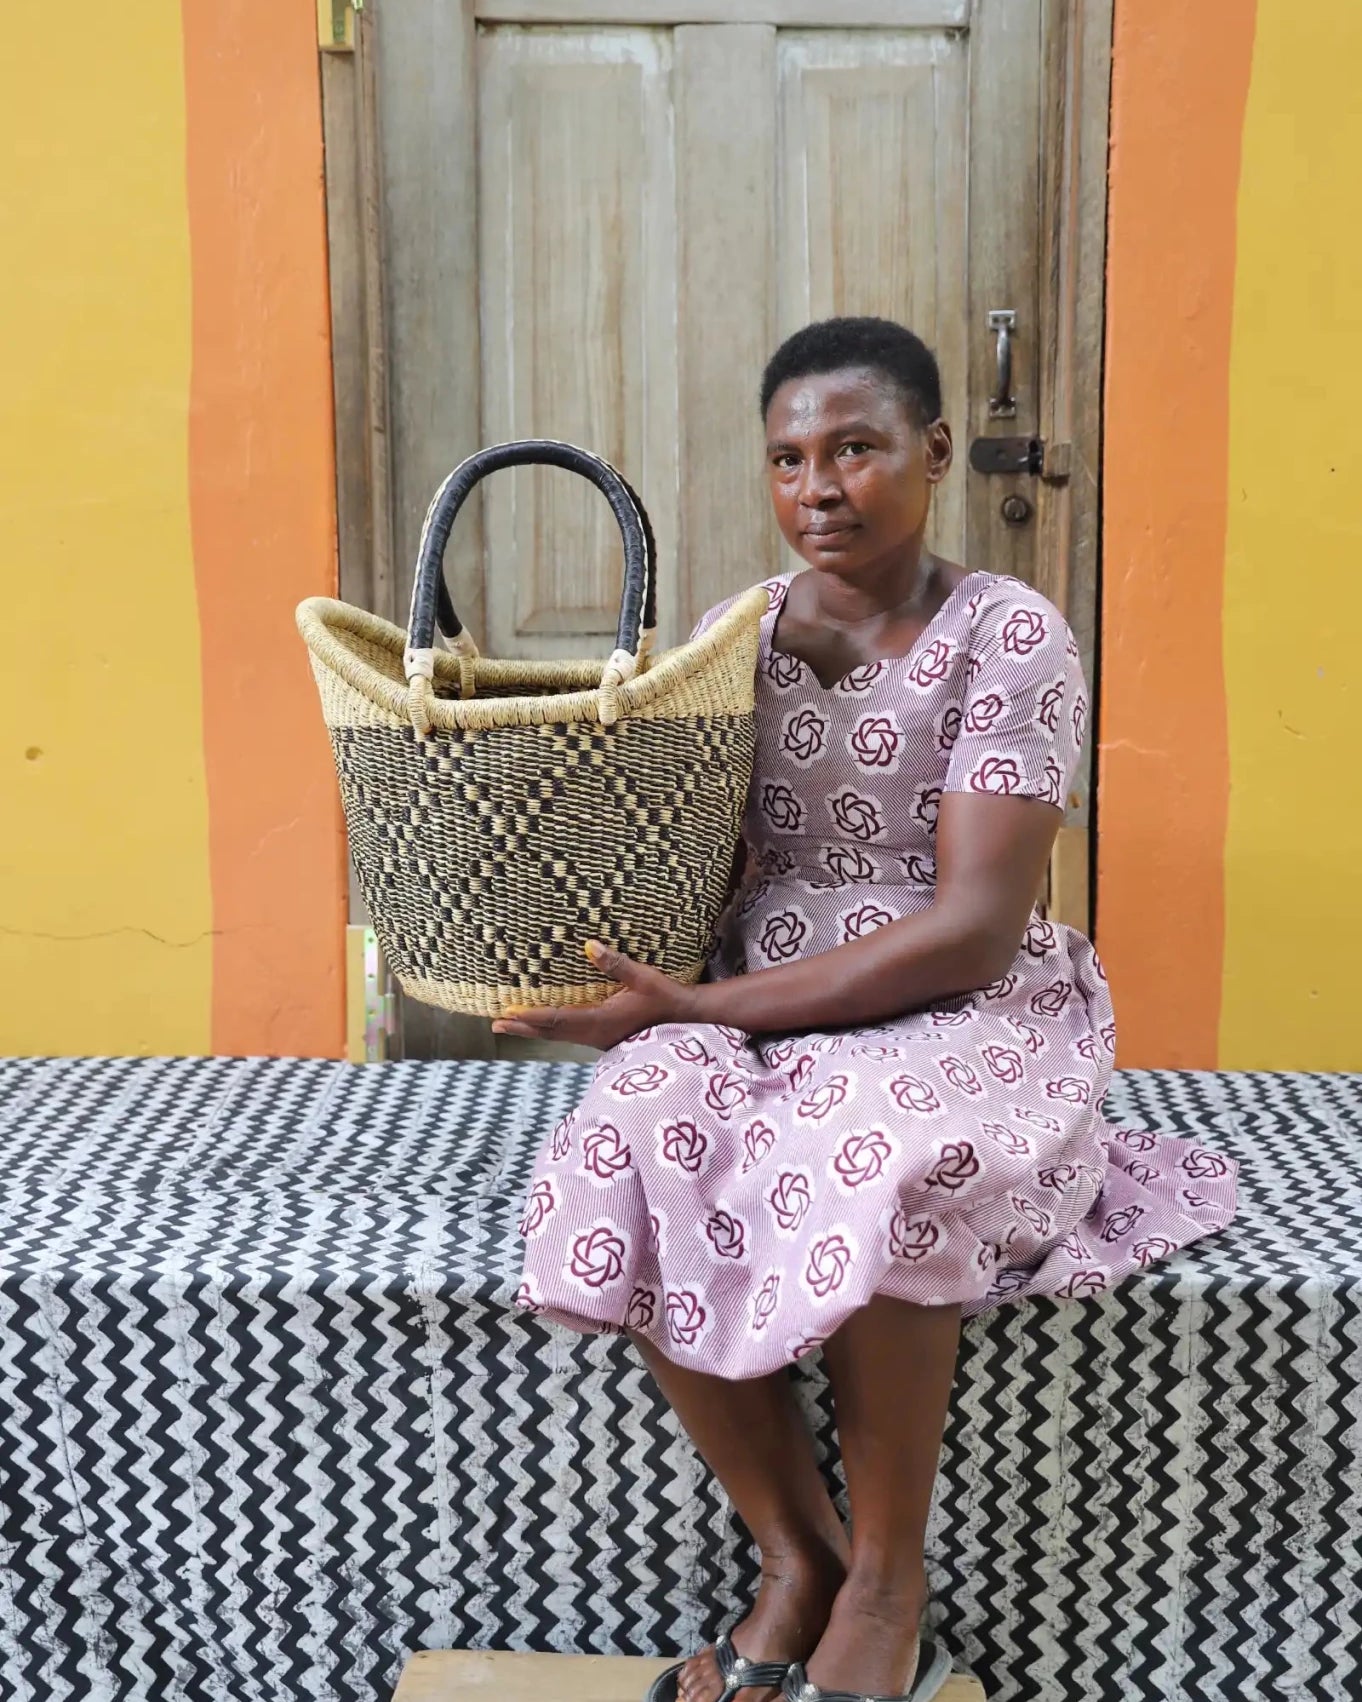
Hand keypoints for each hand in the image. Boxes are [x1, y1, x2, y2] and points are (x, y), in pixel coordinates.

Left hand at [490, 941, 698, 1051]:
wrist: (689, 1021)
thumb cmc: (667, 998)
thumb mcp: (644, 977)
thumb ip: (616, 963)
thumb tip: (589, 945)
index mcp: (602, 1021)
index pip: (557, 1020)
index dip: (530, 1018)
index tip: (507, 1015)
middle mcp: (596, 1034)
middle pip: (552, 1033)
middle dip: (523, 1029)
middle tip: (496, 1026)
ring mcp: (600, 1039)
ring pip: (560, 1036)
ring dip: (535, 1030)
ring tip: (512, 1026)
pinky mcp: (605, 1038)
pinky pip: (570, 1034)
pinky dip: (551, 1029)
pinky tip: (546, 1024)